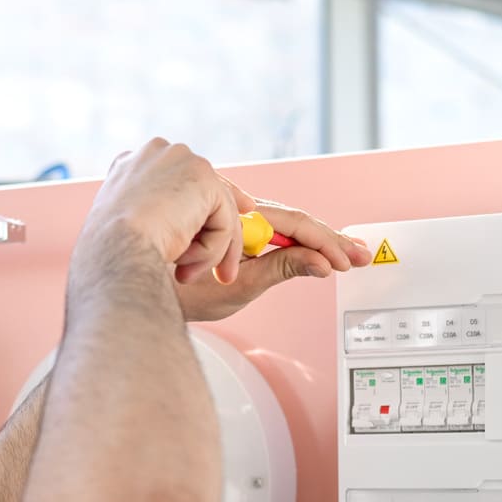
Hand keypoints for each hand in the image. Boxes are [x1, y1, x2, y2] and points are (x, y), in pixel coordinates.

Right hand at [83, 139, 250, 284]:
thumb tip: (189, 232)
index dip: (200, 202)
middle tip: (226, 272)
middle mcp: (158, 152)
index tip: (216, 224)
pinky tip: (186, 263)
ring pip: (217, 211)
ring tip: (186, 275)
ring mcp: (182, 160)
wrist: (115, 250)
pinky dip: (212, 250)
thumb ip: (156, 221)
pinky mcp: (204, 178)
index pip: (177, 178)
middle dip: (220, 230)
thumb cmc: (113, 253)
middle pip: (205, 190)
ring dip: (209, 251)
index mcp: (132, 164)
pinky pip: (225, 222)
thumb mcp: (130, 232)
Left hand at [177, 193, 372, 321]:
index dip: (329, 243)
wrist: (140, 285)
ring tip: (345, 250)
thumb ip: (281, 268)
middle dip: (330, 240)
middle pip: (294, 221)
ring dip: (314, 238)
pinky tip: (310, 247)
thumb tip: (320, 262)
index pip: (299, 226)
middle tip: (361, 255)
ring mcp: (230, 218)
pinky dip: (289, 238)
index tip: (351, 260)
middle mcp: (237, 211)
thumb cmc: (178, 290)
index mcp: (243, 220)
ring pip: (279, 223)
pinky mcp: (224, 229)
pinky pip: (261, 227)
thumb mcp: (238, 286)